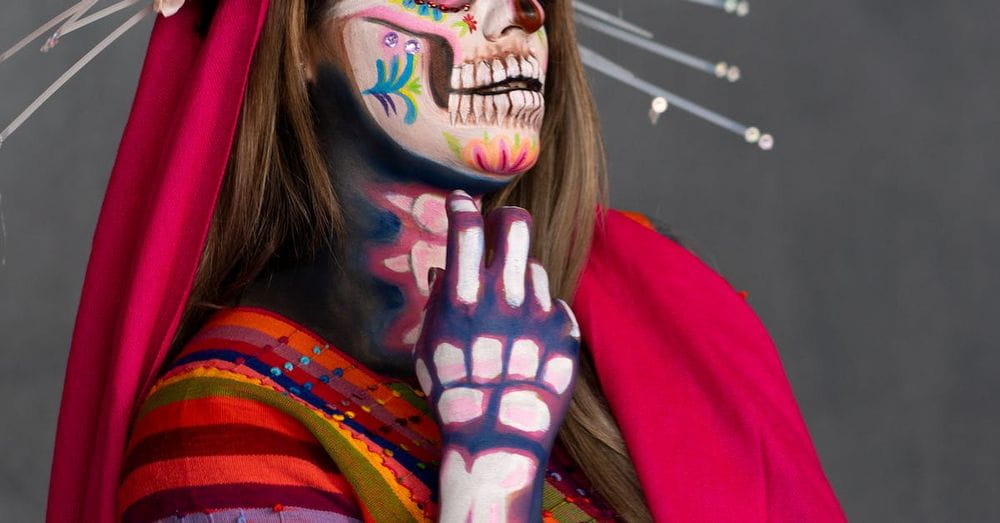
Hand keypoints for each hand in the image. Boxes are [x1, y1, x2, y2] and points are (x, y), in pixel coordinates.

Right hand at [412, 191, 580, 521]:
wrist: (497, 438)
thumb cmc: (453, 395)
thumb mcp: (427, 348)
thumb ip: (437, 304)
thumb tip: (445, 270)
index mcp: (464, 299)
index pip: (465, 229)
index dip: (461, 206)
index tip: (461, 201)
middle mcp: (505, 297)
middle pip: (516, 226)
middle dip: (506, 219)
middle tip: (501, 227)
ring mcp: (540, 313)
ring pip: (533, 268)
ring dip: (519, 280)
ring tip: (509, 314)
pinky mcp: (566, 333)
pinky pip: (553, 306)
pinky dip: (540, 316)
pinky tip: (527, 343)